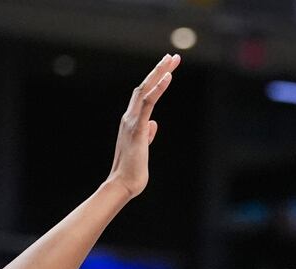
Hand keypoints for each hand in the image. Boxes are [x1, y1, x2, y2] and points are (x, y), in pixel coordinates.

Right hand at [107, 54, 178, 198]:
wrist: (123, 185)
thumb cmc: (133, 171)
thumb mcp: (142, 149)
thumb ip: (146, 134)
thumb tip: (153, 125)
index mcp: (132, 122)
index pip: (144, 95)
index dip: (155, 80)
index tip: (167, 68)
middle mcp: (129, 118)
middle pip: (144, 86)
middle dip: (159, 69)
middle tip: (172, 56)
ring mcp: (132, 122)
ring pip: (145, 90)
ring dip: (159, 73)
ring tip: (172, 60)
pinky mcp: (138, 129)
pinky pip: (148, 104)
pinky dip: (158, 88)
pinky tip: (168, 77)